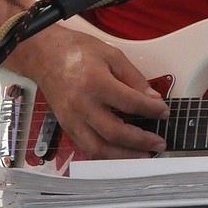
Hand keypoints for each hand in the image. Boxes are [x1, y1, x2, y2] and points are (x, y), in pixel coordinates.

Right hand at [16, 25, 167, 159]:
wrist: (44, 54)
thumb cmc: (76, 51)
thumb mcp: (111, 55)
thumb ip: (134, 78)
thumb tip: (153, 98)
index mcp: (94, 82)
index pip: (129, 103)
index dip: (151, 110)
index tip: (164, 113)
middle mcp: (81, 104)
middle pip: (114, 131)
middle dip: (140, 140)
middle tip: (159, 142)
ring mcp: (71, 118)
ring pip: (98, 148)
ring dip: (124, 156)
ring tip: (144, 156)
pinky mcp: (66, 126)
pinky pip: (86, 147)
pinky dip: (106, 155)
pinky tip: (121, 154)